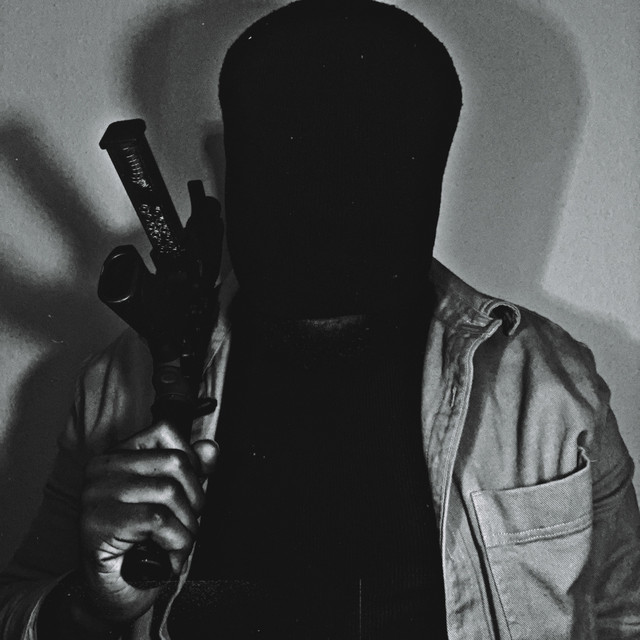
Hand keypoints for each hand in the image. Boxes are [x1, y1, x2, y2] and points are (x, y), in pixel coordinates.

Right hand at [77, 421, 217, 625]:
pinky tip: (168, 555)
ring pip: (170, 492)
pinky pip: (158, 520)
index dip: (190, 459)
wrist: (114, 591)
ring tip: (177, 542)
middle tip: (186, 523)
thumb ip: (192, 470)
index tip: (188, 488)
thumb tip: (210, 449)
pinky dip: (176, 541)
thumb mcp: (174, 500)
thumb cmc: (143, 542)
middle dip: (195, 499)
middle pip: (175, 462)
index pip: (165, 430)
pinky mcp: (98, 524)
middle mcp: (102, 469)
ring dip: (187, 525)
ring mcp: (96, 495)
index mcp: (118, 455)